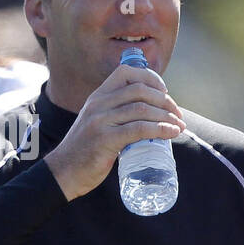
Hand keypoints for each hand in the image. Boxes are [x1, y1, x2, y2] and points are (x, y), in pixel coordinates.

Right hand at [44, 64, 185, 200]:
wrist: (64, 172)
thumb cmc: (86, 150)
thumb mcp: (97, 122)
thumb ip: (116, 113)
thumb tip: (149, 112)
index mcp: (98, 96)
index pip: (126, 73)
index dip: (150, 78)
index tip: (165, 91)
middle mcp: (98, 104)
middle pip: (140, 90)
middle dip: (165, 101)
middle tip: (178, 115)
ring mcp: (100, 121)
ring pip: (142, 109)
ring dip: (167, 116)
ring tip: (179, 126)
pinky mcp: (105, 139)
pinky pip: (139, 129)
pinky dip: (160, 129)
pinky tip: (172, 133)